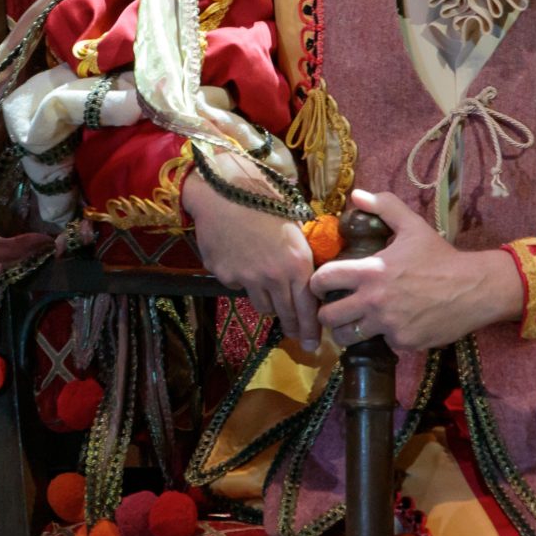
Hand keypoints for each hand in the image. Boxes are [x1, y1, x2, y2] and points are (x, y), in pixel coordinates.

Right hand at [183, 170, 320, 344]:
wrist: (223, 192)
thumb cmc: (264, 200)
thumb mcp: (294, 227)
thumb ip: (300, 257)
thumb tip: (306, 279)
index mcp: (297, 263)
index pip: (307, 307)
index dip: (310, 328)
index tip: (312, 343)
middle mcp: (274, 276)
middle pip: (285, 313)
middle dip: (293, 327)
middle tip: (297, 337)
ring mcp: (248, 279)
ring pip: (262, 305)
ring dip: (268, 302)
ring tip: (268, 288)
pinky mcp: (226, 277)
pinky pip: (238, 288)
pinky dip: (242, 281)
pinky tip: (240, 259)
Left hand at [307, 190, 525, 351]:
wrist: (474, 288)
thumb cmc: (441, 257)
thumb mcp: (413, 226)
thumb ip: (384, 207)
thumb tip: (356, 195)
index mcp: (371, 271)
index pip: (325, 279)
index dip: (316, 283)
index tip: (319, 286)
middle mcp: (374, 301)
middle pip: (329, 316)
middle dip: (327, 314)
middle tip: (335, 310)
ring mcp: (388, 325)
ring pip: (348, 337)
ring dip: (348, 331)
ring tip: (355, 324)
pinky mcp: (403, 342)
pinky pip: (383, 344)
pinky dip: (386, 338)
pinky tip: (396, 326)